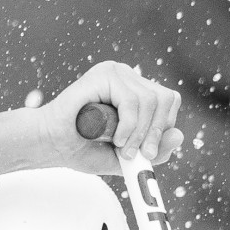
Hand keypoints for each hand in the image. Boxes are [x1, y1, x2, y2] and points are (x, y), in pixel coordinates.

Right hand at [35, 61, 183, 175]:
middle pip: (165, 98)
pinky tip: (114, 137)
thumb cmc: (81, 148)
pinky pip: (132, 100)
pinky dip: (128, 125)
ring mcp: (116, 73)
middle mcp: (128, 78)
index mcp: (134, 91)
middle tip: (142, 154)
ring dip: (139, 133)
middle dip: (156, 131)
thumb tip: (180, 136)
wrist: (50, 145)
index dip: (163, 127)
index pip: (167, 101)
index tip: (150, 152)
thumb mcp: (125, 157)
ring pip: (150, 101)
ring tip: (121, 148)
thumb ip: (152, 151)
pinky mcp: (103, 74)